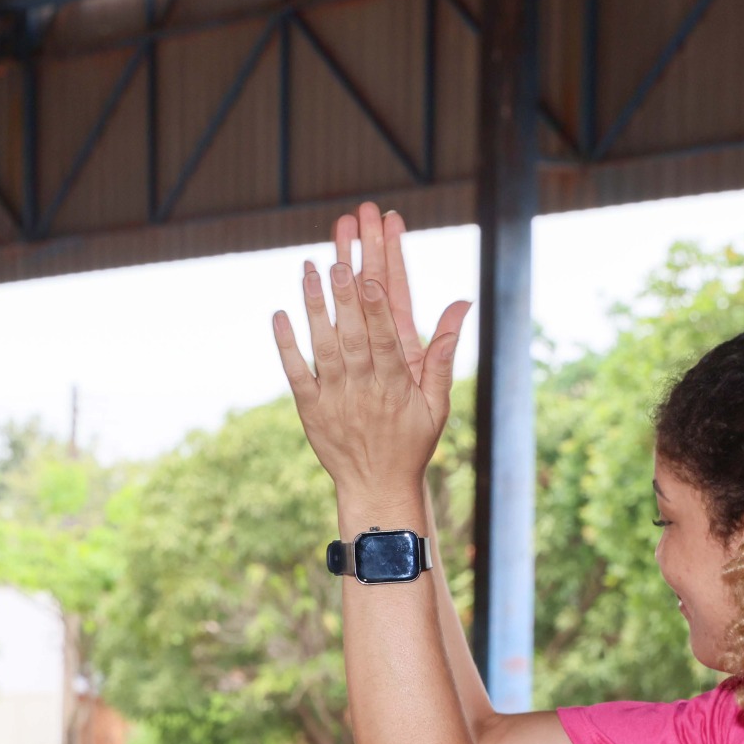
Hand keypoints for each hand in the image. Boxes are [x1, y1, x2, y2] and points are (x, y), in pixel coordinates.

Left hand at [270, 202, 468, 510]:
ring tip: (310, 269)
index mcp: (397, 383)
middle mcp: (364, 386)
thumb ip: (444, 355)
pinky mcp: (310, 408)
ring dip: (316, 308)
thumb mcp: (437, 404)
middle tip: (337, 256)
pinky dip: (287, 345)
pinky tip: (280, 315)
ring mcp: (335, 397)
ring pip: (323, 346)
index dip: (377, 308)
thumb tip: (463, 303)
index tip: (369, 276)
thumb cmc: (412, 442)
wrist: (377, 487)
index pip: (386, 337)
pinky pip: (296, 373)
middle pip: (354, 331)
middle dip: (345, 293)